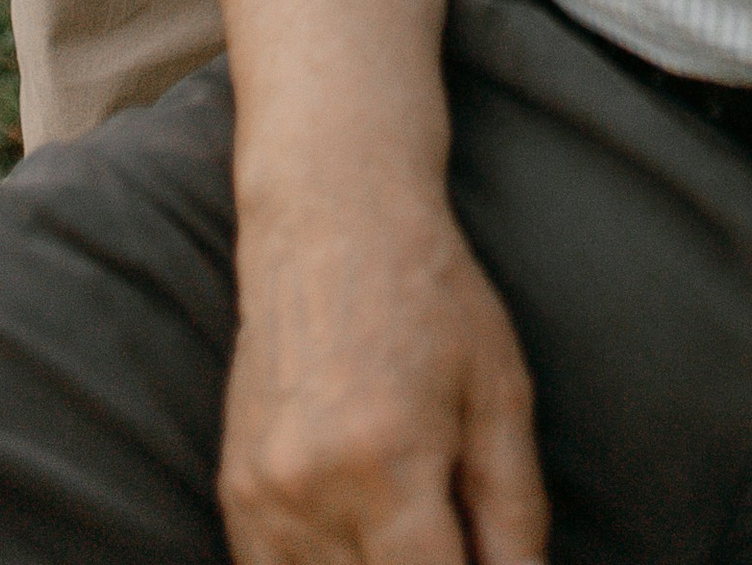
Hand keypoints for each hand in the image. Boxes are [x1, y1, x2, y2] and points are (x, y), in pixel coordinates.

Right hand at [221, 188, 546, 564]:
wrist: (332, 221)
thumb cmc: (431, 299)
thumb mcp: (500, 393)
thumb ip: (516, 511)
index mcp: (388, 465)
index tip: (480, 556)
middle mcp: (310, 491)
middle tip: (453, 530)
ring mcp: (261, 499)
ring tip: (414, 527)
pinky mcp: (235, 495)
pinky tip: (367, 536)